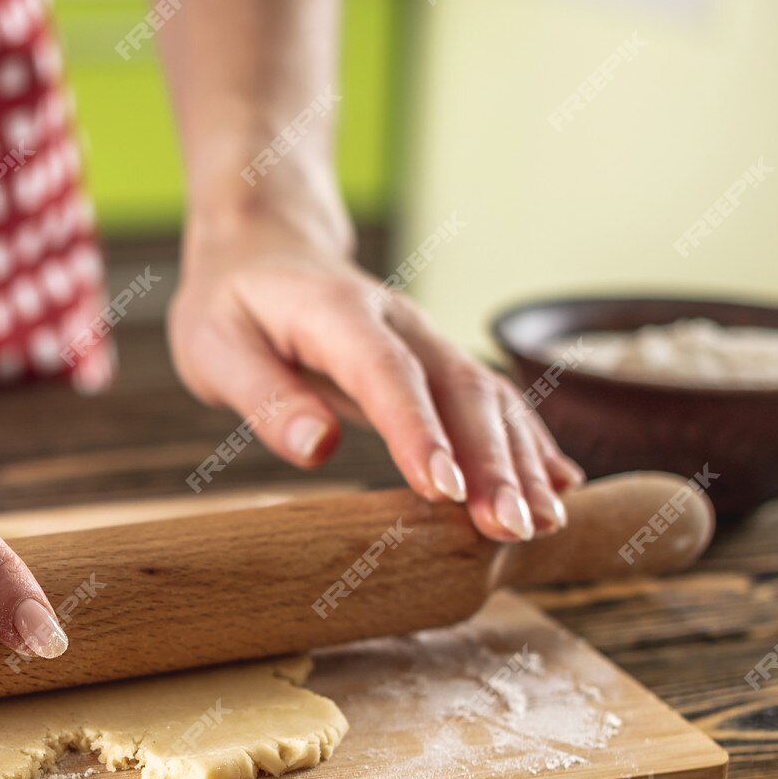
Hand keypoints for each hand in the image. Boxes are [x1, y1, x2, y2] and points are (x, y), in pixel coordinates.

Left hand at [168, 212, 584, 542]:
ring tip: (541, 524)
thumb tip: (313, 449)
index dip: (417, 430)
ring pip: (489, 398)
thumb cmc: (232, 308)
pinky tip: (561, 487)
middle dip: (490, 461)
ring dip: (521, 461)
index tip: (441, 489)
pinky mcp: (440, 365)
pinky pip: (495, 403)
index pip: (386, 372)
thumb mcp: (216, 349)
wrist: (266, 251)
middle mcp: (399, 324)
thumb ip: (265, 397)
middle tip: (509, 527)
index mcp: (337, 314)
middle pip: (458, 389)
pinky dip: (530, 445)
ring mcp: (428, 342)